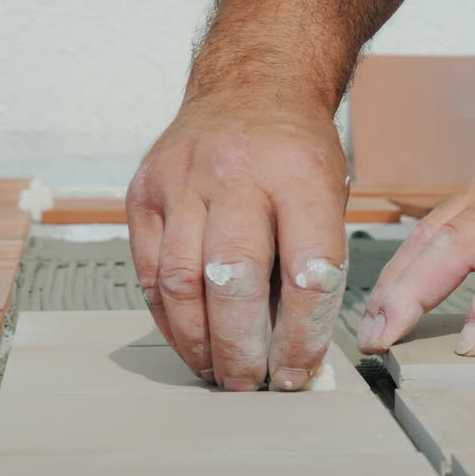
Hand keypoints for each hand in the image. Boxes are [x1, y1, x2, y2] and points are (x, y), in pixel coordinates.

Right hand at [126, 98, 349, 389]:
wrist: (250, 90)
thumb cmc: (295, 154)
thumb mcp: (330, 197)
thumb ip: (314, 268)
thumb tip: (296, 352)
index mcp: (299, 175)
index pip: (304, 272)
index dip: (301, 335)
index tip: (299, 373)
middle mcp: (236, 174)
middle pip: (233, 280)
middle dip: (242, 347)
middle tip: (252, 385)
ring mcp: (182, 181)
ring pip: (180, 281)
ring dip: (199, 342)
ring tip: (218, 374)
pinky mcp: (144, 193)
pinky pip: (147, 270)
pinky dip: (168, 317)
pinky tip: (189, 341)